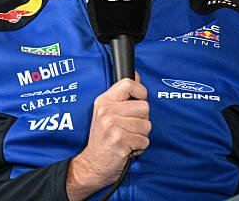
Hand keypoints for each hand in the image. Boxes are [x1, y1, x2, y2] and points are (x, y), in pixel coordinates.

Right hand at [66, 72, 150, 200]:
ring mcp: (112, 125)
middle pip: (144, 107)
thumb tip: (136, 74)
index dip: (140, 93)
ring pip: (147, 125)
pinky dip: (139, 147)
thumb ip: (122, 94)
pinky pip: (145, 140)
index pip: (129, 83)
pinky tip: (127, 148)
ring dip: (141, 136)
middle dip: (142, 120)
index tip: (137, 102)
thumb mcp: (107, 112)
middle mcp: (106, 110)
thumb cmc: (103, 139)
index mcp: (103, 101)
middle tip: (127, 128)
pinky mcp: (120, 140)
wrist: (92, 164)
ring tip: (126, 139)